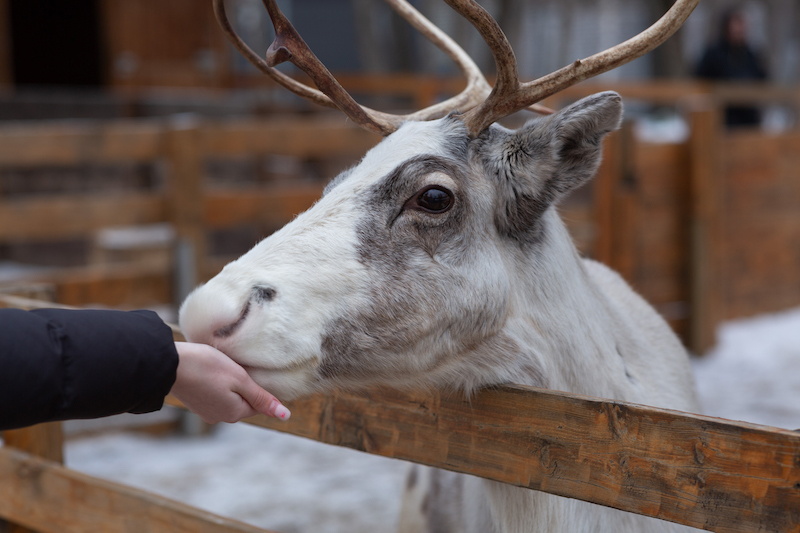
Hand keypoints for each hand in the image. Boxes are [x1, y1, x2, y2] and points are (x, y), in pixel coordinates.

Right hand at [170, 342, 290, 423]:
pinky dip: (217, 384)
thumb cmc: (207, 367)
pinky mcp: (194, 402)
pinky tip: (211, 372)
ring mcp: (205, 411)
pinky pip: (214, 395)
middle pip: (243, 402)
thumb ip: (261, 398)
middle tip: (237, 366)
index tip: (251, 371)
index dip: (259, 387)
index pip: (258, 405)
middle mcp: (220, 417)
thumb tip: (285, 416)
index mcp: (234, 413)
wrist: (169, 363)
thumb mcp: (240, 379)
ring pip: (228, 398)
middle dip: (244, 386)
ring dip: (230, 385)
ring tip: (223, 367)